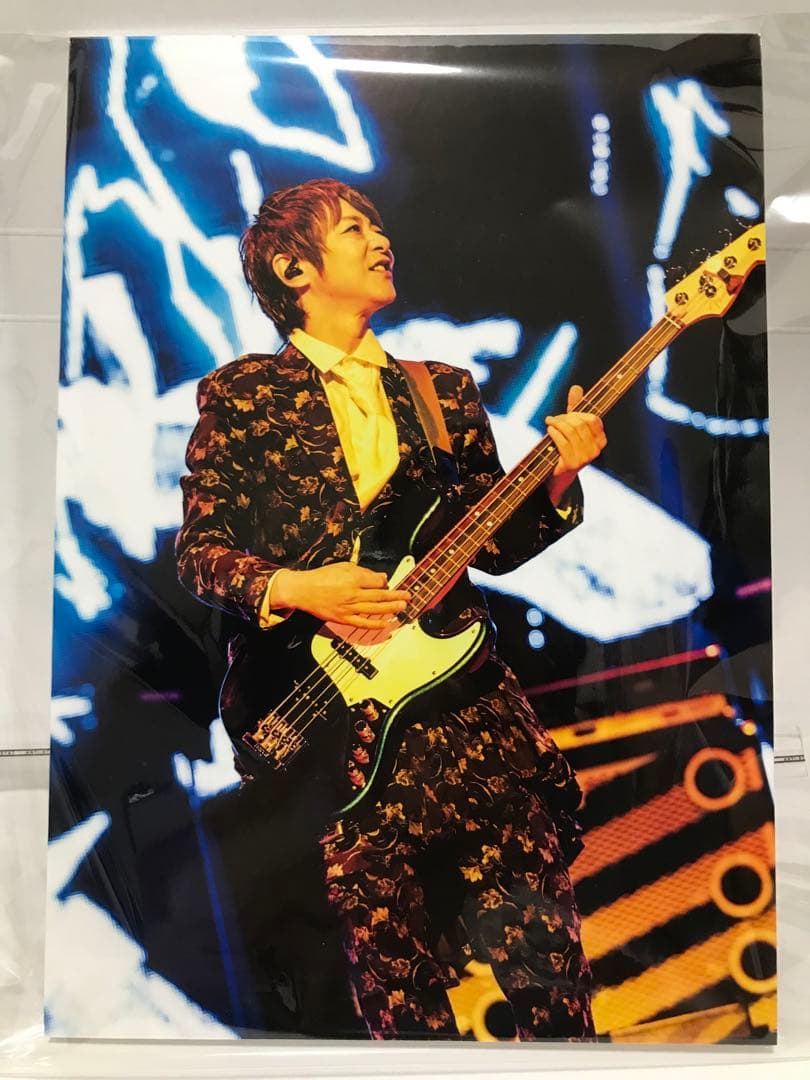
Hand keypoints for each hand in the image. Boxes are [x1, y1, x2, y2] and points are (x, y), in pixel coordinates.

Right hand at [272, 562, 410, 629]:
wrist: (303, 590)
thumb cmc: (321, 577)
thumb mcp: (343, 566)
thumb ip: (363, 571)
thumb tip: (380, 577)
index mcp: (353, 578)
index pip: (377, 581)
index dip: (385, 582)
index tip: (387, 582)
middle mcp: (353, 594)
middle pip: (380, 595)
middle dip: (396, 596)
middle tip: (407, 596)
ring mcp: (349, 608)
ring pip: (375, 609)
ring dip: (391, 609)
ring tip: (403, 607)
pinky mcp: (343, 619)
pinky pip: (363, 623)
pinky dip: (376, 624)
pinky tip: (387, 623)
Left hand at [544, 384, 605, 505]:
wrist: (558, 473)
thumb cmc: (567, 446)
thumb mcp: (572, 426)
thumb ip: (576, 407)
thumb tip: (576, 387)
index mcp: (601, 440)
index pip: (592, 418)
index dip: (578, 413)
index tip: (568, 414)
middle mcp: (596, 450)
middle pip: (580, 423)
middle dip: (565, 417)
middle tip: (554, 419)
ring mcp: (585, 458)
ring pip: (570, 430)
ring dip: (557, 423)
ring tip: (550, 423)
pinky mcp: (572, 463)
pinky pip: (562, 440)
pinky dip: (554, 432)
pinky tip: (549, 430)